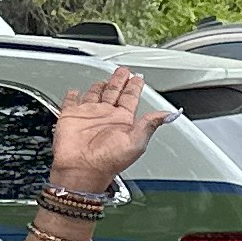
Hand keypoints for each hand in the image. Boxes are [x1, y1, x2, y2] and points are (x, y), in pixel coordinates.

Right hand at [46, 68, 168, 194]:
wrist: (82, 169)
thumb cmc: (108, 161)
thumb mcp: (136, 142)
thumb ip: (150, 124)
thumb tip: (170, 114)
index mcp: (123, 121)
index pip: (130, 98)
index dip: (134, 87)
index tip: (138, 78)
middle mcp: (106, 117)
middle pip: (114, 93)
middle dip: (119, 81)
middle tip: (123, 71)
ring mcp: (88, 115)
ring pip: (95, 95)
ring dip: (99, 87)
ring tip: (104, 79)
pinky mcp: (70, 117)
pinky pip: (71, 102)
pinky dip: (72, 95)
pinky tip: (75, 91)